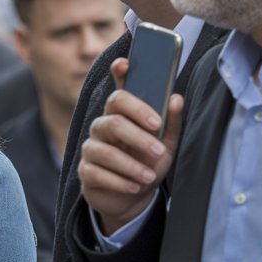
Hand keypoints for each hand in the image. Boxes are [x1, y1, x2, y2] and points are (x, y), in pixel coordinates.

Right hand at [79, 58, 183, 233]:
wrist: (133, 197)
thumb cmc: (148, 163)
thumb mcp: (166, 145)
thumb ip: (170, 123)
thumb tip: (176, 99)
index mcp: (122, 115)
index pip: (119, 90)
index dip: (119, 74)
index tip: (124, 64)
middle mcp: (102, 126)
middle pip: (114, 120)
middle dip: (138, 136)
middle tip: (158, 149)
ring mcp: (91, 148)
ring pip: (106, 150)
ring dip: (131, 165)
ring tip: (150, 176)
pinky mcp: (86, 171)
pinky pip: (98, 173)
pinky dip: (120, 181)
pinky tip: (135, 187)